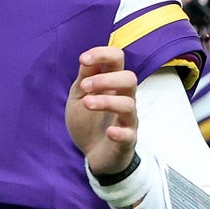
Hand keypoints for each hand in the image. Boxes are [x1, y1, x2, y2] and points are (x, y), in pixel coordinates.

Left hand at [65, 46, 138, 174]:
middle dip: (106, 79)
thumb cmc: (88, 122)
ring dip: (106, 101)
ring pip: (129, 104)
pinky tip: (109, 131)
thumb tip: (86, 58)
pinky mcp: (127, 140)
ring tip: (86, 104)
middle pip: (130, 78)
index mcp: (112, 84)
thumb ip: (84, 78)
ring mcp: (127, 119)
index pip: (117, 59)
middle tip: (85, 87)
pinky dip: (119, 132)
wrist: (92, 154)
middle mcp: (124, 98)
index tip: (83, 60)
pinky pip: (129, 134)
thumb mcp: (79, 96)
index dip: (102, 54)